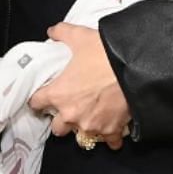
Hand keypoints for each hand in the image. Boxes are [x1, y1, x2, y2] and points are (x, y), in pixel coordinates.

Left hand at [29, 22, 131, 146]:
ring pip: (81, 136)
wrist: (136, 67)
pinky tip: (113, 127)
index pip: (36, 103)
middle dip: (62, 119)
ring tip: (93, 116)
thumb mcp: (81, 37)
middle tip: (72, 106)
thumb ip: (63, 33)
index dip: (39, 98)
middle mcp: (70, 114)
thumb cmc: (105, 54)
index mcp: (58, 94)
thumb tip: (53, 31)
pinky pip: (109, 142)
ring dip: (85, 127)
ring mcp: (91, 125)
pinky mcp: (110, 129)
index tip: (45, 95)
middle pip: (57, 127)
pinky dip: (110, 137)